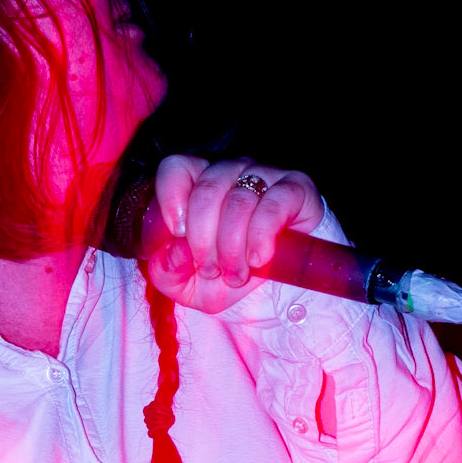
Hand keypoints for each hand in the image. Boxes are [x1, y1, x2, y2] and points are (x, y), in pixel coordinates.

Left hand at [146, 155, 324, 312]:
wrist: (274, 295)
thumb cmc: (225, 279)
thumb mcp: (185, 285)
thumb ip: (166, 270)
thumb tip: (174, 251)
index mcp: (196, 185)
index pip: (176, 167)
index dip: (171, 197)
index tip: (178, 233)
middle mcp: (230, 173)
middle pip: (207, 189)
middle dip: (203, 238)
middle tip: (210, 269)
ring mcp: (264, 176)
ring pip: (239, 202)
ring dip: (232, 248)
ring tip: (236, 274)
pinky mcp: (295, 189)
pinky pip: (272, 206)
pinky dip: (260, 238)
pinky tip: (257, 260)